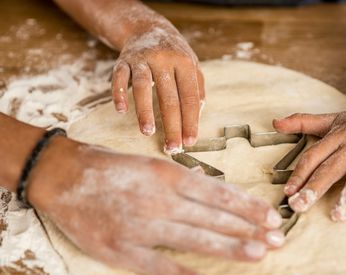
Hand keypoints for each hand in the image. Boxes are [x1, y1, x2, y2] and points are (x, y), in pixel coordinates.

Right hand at [28, 138, 283, 274]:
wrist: (62, 175)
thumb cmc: (111, 167)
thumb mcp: (151, 163)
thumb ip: (182, 177)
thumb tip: (212, 185)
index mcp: (169, 176)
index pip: (219, 193)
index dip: (247, 206)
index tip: (271, 217)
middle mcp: (161, 199)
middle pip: (214, 216)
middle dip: (248, 228)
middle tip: (278, 240)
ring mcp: (142, 225)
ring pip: (193, 238)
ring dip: (228, 247)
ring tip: (258, 255)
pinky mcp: (121, 248)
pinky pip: (156, 264)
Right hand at [111, 19, 204, 153]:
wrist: (148, 28)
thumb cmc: (175, 55)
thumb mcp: (192, 66)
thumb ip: (197, 90)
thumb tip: (197, 117)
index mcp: (185, 63)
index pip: (190, 97)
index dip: (191, 121)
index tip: (190, 141)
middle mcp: (164, 59)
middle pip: (169, 97)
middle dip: (171, 125)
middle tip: (171, 147)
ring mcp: (142, 59)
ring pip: (143, 86)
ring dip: (144, 111)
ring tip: (147, 132)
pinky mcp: (123, 60)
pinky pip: (119, 77)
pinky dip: (119, 93)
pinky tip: (121, 110)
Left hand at [273, 91, 345, 220]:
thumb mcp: (331, 119)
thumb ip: (302, 122)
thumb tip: (274, 123)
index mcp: (337, 135)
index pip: (313, 156)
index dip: (299, 174)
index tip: (287, 193)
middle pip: (331, 167)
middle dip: (314, 188)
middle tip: (299, 207)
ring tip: (338, 215)